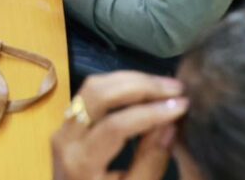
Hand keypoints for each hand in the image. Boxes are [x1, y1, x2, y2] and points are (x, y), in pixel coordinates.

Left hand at [52, 71, 187, 179]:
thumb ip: (151, 161)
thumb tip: (170, 124)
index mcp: (81, 162)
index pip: (116, 125)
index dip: (151, 112)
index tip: (182, 105)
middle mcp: (65, 138)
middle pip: (98, 94)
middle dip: (140, 85)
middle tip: (176, 88)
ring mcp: (62, 127)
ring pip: (92, 87)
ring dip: (130, 81)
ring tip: (165, 86)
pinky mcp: (66, 123)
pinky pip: (90, 94)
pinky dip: (118, 87)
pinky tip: (144, 91)